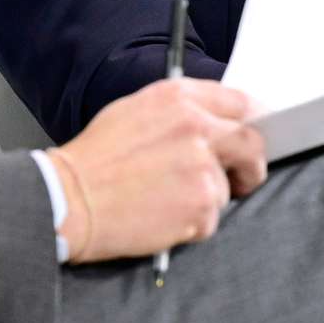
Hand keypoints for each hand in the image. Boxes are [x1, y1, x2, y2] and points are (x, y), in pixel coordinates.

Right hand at [48, 79, 265, 263]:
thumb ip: (180, 112)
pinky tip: (161, 216)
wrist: (70, 198)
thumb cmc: (97, 159)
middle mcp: (197, 127)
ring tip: (166, 200)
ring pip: (228, 188)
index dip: (252, 122)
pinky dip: (192, 224)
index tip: (253, 136)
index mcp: (179, 98)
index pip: (241, 102)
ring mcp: (202, 167)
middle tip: (239, 179)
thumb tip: (215, 122)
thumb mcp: (135, 111)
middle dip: (249, 166)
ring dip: (206, 199)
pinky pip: (212, 219)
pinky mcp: (201, 205)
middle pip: (252, 145)